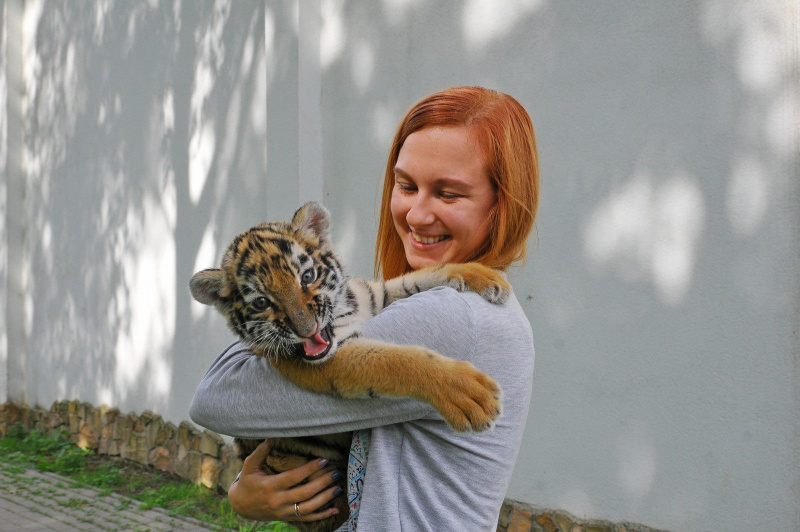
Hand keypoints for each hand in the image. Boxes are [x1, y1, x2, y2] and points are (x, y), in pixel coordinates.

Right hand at [228, 440, 342, 521]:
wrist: (240, 506)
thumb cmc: (247, 482)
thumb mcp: (249, 466)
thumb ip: (260, 453)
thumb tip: (271, 438)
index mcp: (270, 486)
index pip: (293, 477)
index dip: (309, 469)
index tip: (323, 460)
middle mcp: (278, 501)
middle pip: (304, 493)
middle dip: (322, 483)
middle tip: (336, 472)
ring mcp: (284, 512)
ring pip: (308, 508)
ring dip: (325, 498)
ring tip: (338, 487)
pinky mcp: (287, 518)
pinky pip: (307, 519)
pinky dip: (322, 515)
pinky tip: (335, 510)